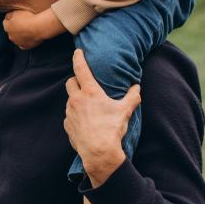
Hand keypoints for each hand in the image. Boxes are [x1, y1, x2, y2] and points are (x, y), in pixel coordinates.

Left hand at [2, 9, 64, 49]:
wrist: (39, 27)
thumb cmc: (28, 18)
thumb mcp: (16, 11)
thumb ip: (9, 14)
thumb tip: (7, 16)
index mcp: (7, 27)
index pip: (5, 22)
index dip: (11, 18)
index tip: (16, 16)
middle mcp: (10, 36)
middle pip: (11, 31)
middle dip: (14, 28)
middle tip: (23, 23)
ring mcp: (17, 42)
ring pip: (16, 38)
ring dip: (20, 35)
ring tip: (27, 30)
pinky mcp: (25, 46)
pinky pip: (23, 45)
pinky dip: (25, 42)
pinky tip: (28, 38)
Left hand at [63, 49, 140, 186]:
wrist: (99, 153)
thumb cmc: (112, 129)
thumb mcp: (125, 111)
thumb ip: (132, 97)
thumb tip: (137, 87)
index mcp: (90, 92)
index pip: (80, 69)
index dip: (78, 57)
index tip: (77, 51)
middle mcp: (76, 100)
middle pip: (70, 82)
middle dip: (75, 80)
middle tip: (84, 83)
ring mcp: (70, 112)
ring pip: (70, 99)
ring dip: (76, 99)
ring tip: (88, 106)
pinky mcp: (67, 124)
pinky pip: (70, 115)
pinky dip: (75, 114)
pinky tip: (85, 121)